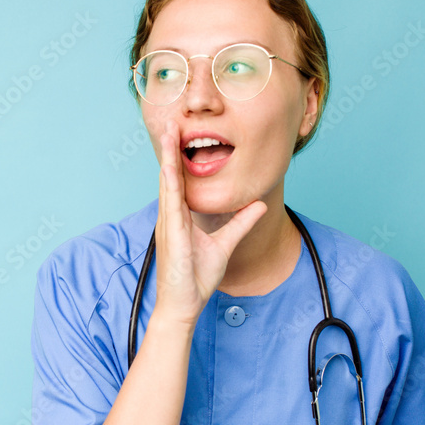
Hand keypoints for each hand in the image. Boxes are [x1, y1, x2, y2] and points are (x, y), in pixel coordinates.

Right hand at [154, 120, 266, 325]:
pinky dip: (170, 181)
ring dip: (167, 156)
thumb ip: (240, 223)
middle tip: (171, 119)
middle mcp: (170, 216)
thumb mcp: (225, 244)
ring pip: (167, 182)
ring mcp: (168, 223)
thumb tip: (257, 204)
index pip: (179, 179)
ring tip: (168, 131)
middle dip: (170, 147)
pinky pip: (170, 202)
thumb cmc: (195, 279)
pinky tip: (170, 165)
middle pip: (170, 174)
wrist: (183, 305)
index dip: (179, 156)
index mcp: (180, 216)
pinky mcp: (171, 233)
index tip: (181, 133)